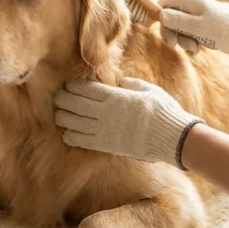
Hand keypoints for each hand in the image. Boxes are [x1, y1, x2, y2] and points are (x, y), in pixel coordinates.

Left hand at [53, 77, 203, 168]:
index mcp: (116, 96)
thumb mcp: (149, 90)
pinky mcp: (107, 146)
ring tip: (58, 115)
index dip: (74, 87)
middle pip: (76, 104)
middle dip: (64, 100)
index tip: (67, 85)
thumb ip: (131, 84)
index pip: (87, 89)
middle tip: (57, 98)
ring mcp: (105, 130)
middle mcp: (106, 112)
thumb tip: (119, 82)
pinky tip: (67, 134)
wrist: (172, 137)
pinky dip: (72, 137)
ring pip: (75, 122)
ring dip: (64, 118)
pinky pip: (83, 141)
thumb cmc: (163, 111)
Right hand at [156, 0, 228, 57]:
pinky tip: (198, 50)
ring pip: (180, 28)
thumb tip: (161, 14)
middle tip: (173, 45)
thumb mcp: (197, 27)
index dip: (156, 10)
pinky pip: (190, 35)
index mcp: (192, 2)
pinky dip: (191, 43)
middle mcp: (194, 7)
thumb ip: (178, 20)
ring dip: (182, 40)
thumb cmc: (223, 30)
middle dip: (171, 32)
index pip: (167, 0)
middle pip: (171, 17)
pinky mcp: (204, 28)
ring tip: (194, 48)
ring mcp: (199, 18)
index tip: (150, 24)